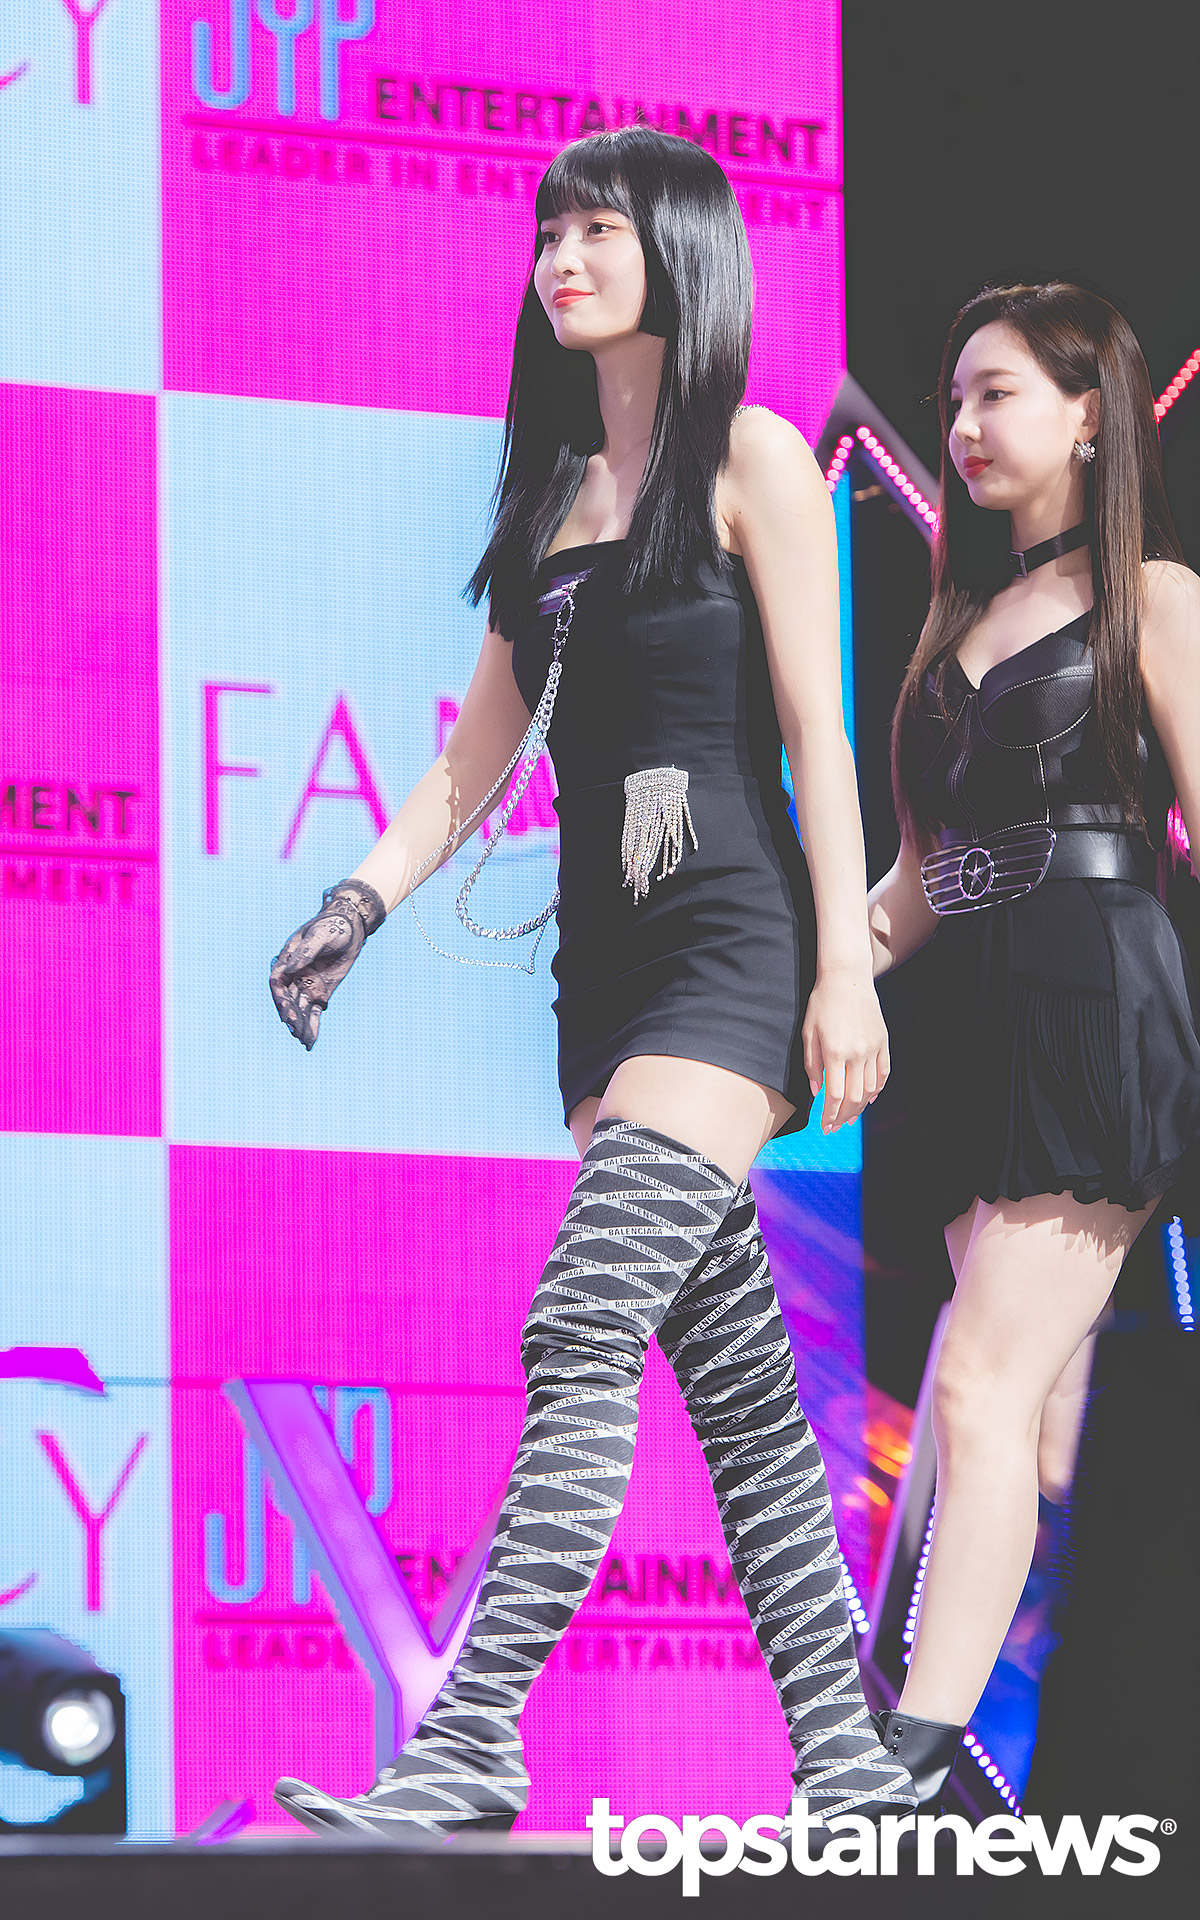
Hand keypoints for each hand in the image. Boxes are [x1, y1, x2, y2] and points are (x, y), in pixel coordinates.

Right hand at [269, 879, 385, 1049]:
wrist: (351, 926)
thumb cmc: (333, 926)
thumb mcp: (320, 935)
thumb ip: (305, 951)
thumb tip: (290, 967)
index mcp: (288, 960)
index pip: (277, 982)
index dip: (279, 998)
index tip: (285, 1011)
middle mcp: (294, 975)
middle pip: (288, 999)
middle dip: (291, 1015)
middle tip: (295, 1030)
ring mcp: (307, 985)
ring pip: (300, 1009)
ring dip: (300, 1026)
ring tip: (303, 1042)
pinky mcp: (322, 992)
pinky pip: (314, 1012)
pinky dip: (313, 1026)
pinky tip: (311, 1041)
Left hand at [801, 970, 889, 1132]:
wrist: (846, 978)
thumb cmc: (822, 1003)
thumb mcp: (808, 1033)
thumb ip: (811, 1065)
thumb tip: (816, 1092)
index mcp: (835, 1052)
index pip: (835, 1095)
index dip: (829, 1115)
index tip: (824, 1126)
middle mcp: (857, 1053)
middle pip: (854, 1097)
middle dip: (843, 1116)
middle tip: (835, 1126)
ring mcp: (873, 1047)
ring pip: (870, 1088)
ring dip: (860, 1107)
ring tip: (850, 1117)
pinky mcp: (883, 1041)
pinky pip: (883, 1072)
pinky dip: (878, 1089)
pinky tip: (868, 1099)